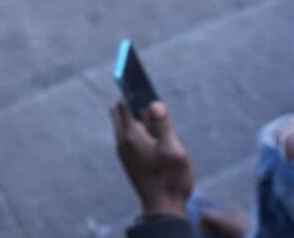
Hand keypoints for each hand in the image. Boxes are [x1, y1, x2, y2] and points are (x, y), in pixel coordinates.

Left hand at [111, 101, 194, 218]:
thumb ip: (163, 125)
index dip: (132, 93)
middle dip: (133, 105)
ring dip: (139, 120)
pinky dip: (139, 132)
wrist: (164, 209)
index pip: (123, 105)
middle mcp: (122, 142)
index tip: (141, 84)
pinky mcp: (129, 161)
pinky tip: (157, 140)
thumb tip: (154, 104)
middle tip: (154, 106)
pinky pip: (130, 138)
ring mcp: (124, 152)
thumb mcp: (173, 149)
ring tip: (159, 124)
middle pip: (120, 113)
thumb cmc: (171, 179)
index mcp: (130, 136)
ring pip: (126, 127)